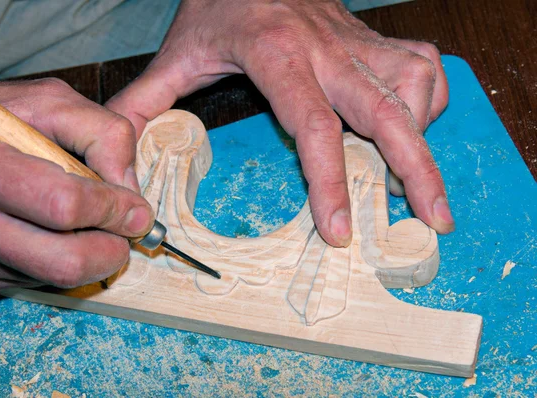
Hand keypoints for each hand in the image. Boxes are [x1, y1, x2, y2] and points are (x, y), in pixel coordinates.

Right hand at [0, 79, 153, 293]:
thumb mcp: (49, 102)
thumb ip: (101, 132)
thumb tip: (130, 189)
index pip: (64, 206)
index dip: (112, 209)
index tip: (136, 208)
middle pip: (66, 262)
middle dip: (112, 249)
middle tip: (124, 228)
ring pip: (58, 279)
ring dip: (91, 256)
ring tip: (87, 221)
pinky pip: (38, 282)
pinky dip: (61, 259)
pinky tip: (49, 229)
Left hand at [106, 0, 452, 246]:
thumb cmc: (220, 5)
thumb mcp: (178, 53)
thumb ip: (146, 100)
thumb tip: (119, 152)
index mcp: (278, 56)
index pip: (314, 126)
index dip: (330, 182)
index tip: (341, 230)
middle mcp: (328, 50)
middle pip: (387, 113)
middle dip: (417, 171)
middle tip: (435, 220)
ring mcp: (357, 42)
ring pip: (414, 87)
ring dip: (422, 136)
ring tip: (415, 177)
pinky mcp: (374, 37)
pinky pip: (422, 66)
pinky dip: (429, 100)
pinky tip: (412, 124)